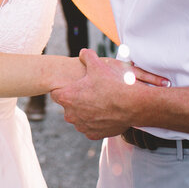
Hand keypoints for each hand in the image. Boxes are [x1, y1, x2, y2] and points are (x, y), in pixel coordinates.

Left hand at [50, 49, 167, 139]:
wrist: (133, 104)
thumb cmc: (113, 84)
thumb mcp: (98, 65)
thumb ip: (87, 56)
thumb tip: (83, 53)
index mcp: (67, 98)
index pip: (56, 93)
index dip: (65, 88)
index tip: (75, 85)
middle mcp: (71, 115)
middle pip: (67, 106)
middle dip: (76, 100)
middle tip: (90, 92)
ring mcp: (82, 126)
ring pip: (79, 118)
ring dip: (85, 112)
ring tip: (99, 102)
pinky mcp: (93, 134)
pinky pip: (90, 127)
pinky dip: (95, 122)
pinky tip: (104, 113)